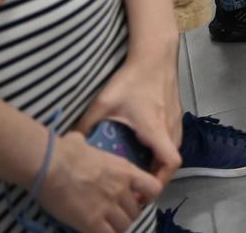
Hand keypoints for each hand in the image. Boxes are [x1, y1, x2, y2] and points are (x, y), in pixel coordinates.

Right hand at [35, 131, 162, 232]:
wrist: (50, 165)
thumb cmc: (65, 151)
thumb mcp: (87, 145)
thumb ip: (89, 147)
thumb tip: (77, 141)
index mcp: (125, 170)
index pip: (153, 187)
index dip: (147, 196)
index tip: (136, 199)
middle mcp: (121, 189)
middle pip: (136, 211)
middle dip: (127, 215)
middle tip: (115, 215)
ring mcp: (108, 206)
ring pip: (124, 226)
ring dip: (116, 227)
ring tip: (106, 225)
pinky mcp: (91, 221)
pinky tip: (95, 231)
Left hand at [75, 58, 180, 187]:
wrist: (156, 54)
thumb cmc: (132, 79)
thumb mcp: (104, 102)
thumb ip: (87, 123)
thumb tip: (69, 143)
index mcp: (155, 129)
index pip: (170, 163)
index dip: (159, 181)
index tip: (141, 190)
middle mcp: (170, 128)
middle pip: (172, 162)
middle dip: (156, 178)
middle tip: (135, 186)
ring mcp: (176, 120)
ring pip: (174, 150)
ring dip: (160, 164)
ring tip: (139, 170)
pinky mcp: (175, 113)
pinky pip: (173, 140)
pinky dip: (162, 151)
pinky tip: (145, 148)